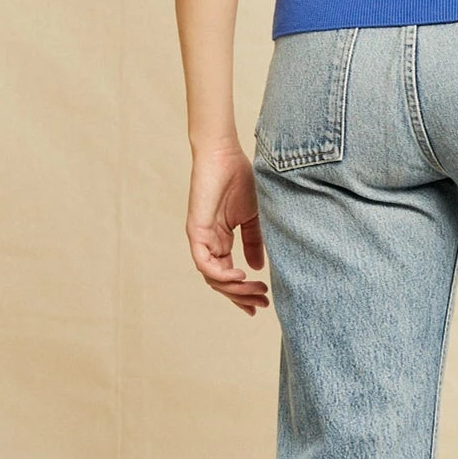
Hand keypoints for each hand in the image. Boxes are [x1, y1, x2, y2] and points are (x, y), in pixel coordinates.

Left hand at [185, 146, 268, 314]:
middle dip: (242, 297)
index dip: (243, 293)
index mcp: (220, 241)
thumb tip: (257, 269)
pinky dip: (221, 275)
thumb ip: (254, 243)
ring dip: (235, 290)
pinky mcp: (195, 231)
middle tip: (261, 304)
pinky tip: (241, 277)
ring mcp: (201, 238)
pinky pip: (204, 262)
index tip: (262, 304)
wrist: (226, 155)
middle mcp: (208, 243)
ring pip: (212, 278)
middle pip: (220, 283)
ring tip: (256, 291)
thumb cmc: (240, 180)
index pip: (228, 276)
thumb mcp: (253, 218)